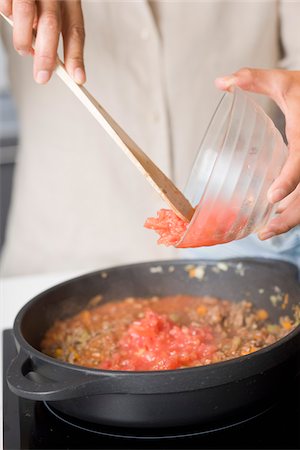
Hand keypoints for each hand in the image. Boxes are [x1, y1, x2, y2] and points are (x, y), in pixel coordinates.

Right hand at [0, 0, 85, 83]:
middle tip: (43, 77)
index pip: (76, 29)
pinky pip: (7, 6)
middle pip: (51, 24)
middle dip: (47, 55)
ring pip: (26, 14)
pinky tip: (11, 17)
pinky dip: (8, 16)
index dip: (76, 56)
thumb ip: (52, 30)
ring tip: (24, 50)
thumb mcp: (54, 7)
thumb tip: (50, 61)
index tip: (78, 78)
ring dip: (23, 40)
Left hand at [215, 68, 299, 239]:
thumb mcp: (285, 82)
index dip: (290, 179)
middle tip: (263, 232)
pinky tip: (280, 212)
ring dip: (292, 218)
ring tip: (267, 230)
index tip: (272, 196)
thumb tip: (220, 82)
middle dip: (290, 217)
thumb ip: (254, 79)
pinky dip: (297, 208)